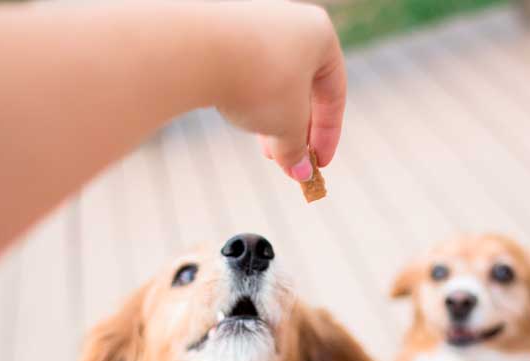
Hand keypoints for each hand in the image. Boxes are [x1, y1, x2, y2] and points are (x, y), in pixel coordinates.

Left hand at [211, 2, 345, 180]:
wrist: (196, 48)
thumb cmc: (257, 82)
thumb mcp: (287, 126)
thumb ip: (297, 149)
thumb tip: (299, 171)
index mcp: (319, 34)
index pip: (334, 94)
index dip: (328, 135)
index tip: (318, 164)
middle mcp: (290, 20)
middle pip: (301, 86)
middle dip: (295, 129)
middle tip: (287, 161)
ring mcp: (254, 20)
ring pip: (271, 78)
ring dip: (270, 117)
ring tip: (261, 146)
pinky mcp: (222, 27)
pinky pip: (244, 68)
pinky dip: (246, 95)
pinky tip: (235, 113)